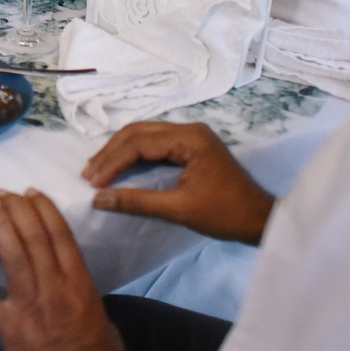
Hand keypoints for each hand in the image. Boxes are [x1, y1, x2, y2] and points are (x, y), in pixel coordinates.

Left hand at [0, 189, 127, 350]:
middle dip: (17, 209)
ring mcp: (29, 306)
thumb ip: (87, 299)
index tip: (32, 193)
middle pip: (34, 237)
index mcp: (80, 285)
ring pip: (12, 256)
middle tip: (3, 192)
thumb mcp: (105, 321)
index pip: (60, 236)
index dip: (44, 210)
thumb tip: (78, 292)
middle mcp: (54, 288)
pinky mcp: (8, 328)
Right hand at [83, 122, 273, 245]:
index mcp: (190, 138)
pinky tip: (120, 168)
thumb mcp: (179, 209)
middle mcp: (190, 130)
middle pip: (138, 132)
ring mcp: (192, 137)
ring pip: (145, 136)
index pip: (139, 142)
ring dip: (120, 152)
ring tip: (97, 171)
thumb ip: (137, 201)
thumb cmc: (225, 214)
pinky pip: (155, 145)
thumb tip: (99, 199)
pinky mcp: (192, 148)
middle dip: (110, 153)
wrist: (261, 220)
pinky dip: (134, 156)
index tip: (92, 183)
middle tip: (88, 174)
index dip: (112, 162)